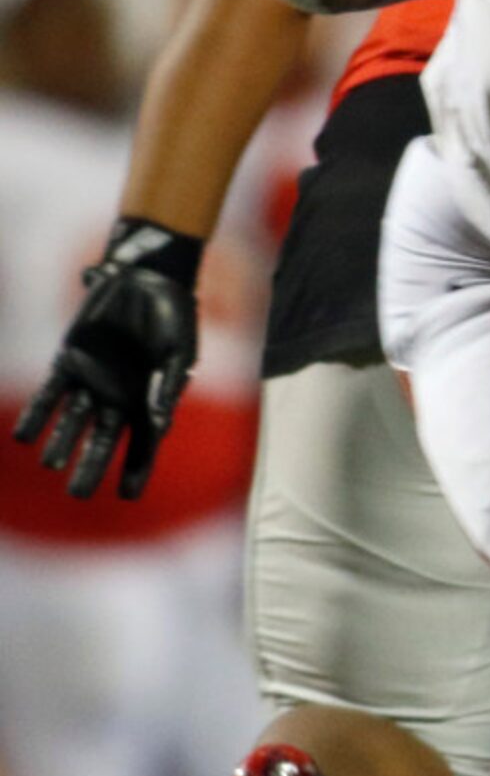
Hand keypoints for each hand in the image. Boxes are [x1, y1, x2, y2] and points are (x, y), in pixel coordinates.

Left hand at [13, 222, 201, 499]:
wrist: (147, 279)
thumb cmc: (175, 317)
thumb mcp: (180, 352)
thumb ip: (167, 386)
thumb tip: (156, 423)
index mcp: (149, 400)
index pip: (143, 444)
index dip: (136, 470)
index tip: (128, 496)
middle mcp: (118, 396)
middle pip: (102, 441)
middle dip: (91, 467)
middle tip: (79, 495)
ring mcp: (92, 380)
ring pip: (73, 422)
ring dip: (61, 444)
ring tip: (51, 464)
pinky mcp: (69, 360)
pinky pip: (50, 394)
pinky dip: (37, 415)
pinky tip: (23, 437)